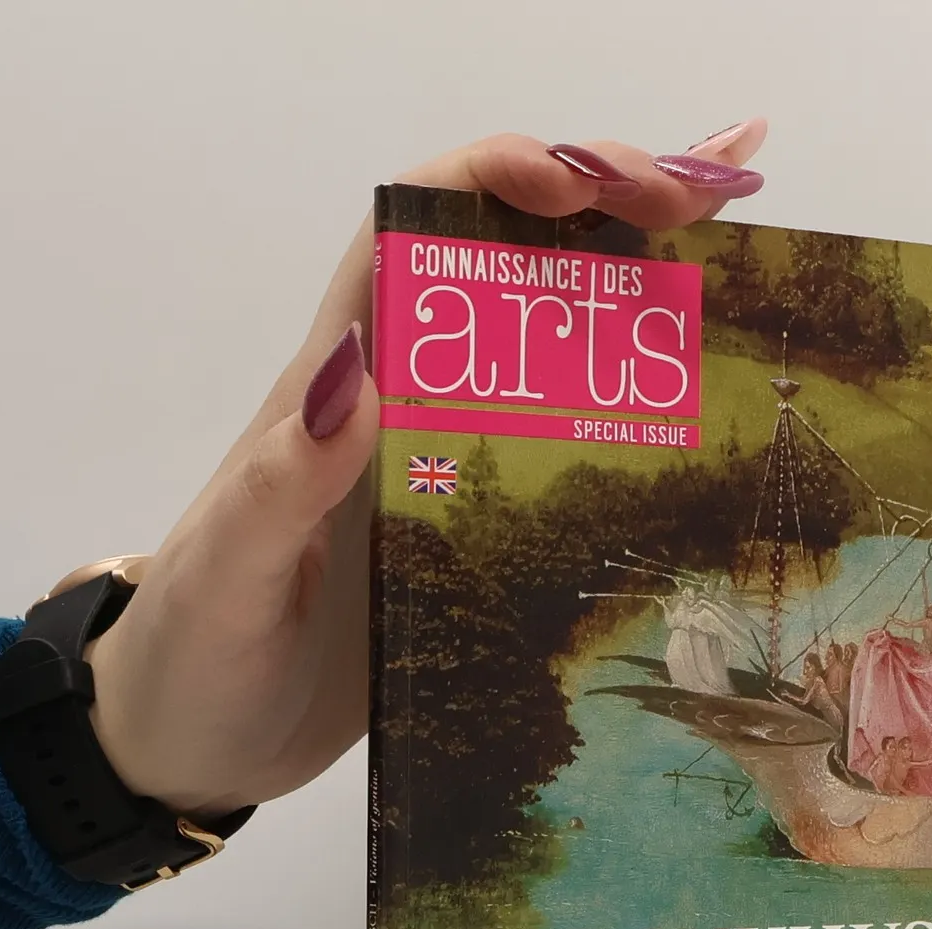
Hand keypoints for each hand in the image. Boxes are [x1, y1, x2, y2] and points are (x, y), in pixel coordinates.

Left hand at [83, 122, 766, 815]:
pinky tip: (707, 402)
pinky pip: (566, 450)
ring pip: (550, 346)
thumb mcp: (228, 578)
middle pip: (506, 266)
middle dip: (604, 207)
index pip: (416, 235)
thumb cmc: (193, 659)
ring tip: (738, 251)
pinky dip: (637, 409)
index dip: (497, 180)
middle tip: (712, 195)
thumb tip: (359, 374)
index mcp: (335, 394)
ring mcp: (446, 471)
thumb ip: (281, 485)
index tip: (584, 184)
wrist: (192, 747)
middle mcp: (402, 409)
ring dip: (637, 286)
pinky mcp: (477, 536)